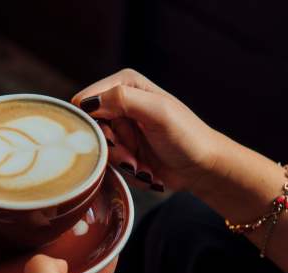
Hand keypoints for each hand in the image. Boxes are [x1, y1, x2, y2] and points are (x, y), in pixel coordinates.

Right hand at [72, 68, 220, 191]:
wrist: (201, 168)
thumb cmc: (186, 136)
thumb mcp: (157, 112)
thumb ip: (122, 99)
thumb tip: (87, 102)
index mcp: (126, 86)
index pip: (87, 100)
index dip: (94, 122)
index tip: (111, 139)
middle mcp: (120, 105)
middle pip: (92, 129)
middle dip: (112, 148)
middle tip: (131, 157)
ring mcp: (122, 130)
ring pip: (100, 149)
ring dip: (121, 162)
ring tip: (142, 166)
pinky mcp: (124, 150)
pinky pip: (111, 163)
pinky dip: (126, 171)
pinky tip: (144, 170)